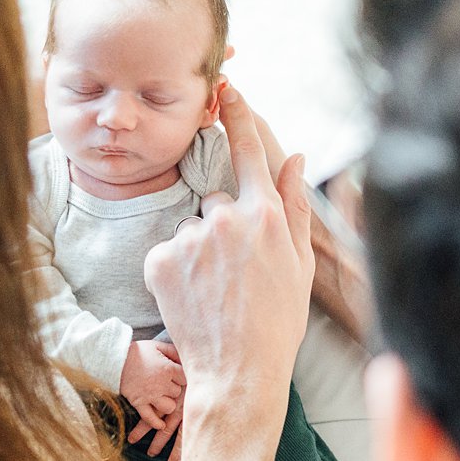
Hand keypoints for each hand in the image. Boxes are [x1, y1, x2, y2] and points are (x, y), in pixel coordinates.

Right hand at [119, 339, 185, 431]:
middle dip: (173, 389)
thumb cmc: (136, 352)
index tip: (176, 375)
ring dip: (168, 403)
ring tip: (163, 398)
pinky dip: (156, 423)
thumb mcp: (157, 346)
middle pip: (178, 393)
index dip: (181, 377)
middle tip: (166, 384)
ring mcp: (150, 395)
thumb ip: (173, 351)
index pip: (185, 379)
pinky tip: (161, 424)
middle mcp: (161, 384)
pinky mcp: (139, 403)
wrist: (113, 359)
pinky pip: (150, 418)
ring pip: (169, 407)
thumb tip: (186, 358)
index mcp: (168, 369)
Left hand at [144, 84, 314, 411]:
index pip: (247, 149)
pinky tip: (194, 298)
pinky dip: (176, 270)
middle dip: (223, 224)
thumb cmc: (277, 324)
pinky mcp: (160, 260)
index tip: (226, 86)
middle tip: (236, 272)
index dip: (236, 114)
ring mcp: (190, 239)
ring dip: (199, 249)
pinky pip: (168, 250)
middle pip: (216, 198)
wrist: (238, 373)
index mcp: (265, 215)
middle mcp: (226, 218)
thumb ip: (295, 206)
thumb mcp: (299, 264)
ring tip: (215, 291)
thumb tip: (296, 157)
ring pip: (191, 227)